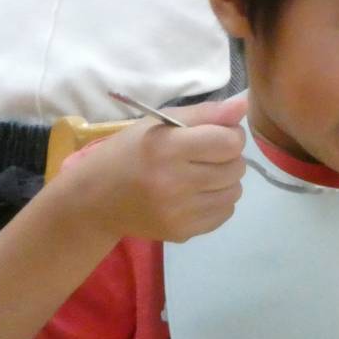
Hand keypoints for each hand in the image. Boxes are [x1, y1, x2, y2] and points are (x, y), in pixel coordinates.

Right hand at [68, 97, 248, 243]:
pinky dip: (217, 202)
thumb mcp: (159, 123)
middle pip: (236, 168)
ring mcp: (178, 213)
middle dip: (228, 158)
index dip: (230, 135)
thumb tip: (244, 105)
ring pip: (235, 192)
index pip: (229, 143)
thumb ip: (205, 113)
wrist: (94, 200)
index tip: (216, 135)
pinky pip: (225, 214)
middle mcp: (174, 183)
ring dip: (225, 181)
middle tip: (205, 156)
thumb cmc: (129, 152)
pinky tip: (195, 194)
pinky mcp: (182, 233)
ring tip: (200, 175)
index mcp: (167, 148)